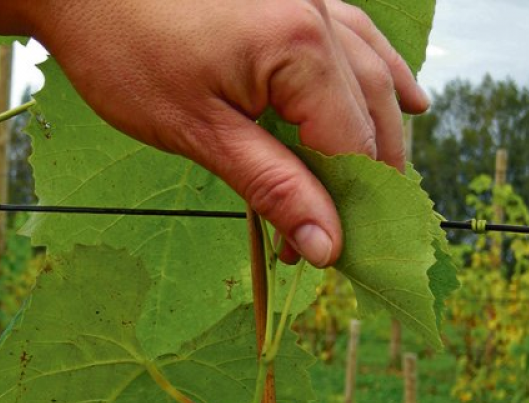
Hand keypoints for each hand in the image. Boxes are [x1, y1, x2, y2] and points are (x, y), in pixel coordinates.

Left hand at [0, 0, 428, 266]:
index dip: (346, 208)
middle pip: (371, 111)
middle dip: (364, 179)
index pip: (351, 147)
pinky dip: (376, 74)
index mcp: (301, 48)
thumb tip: (325, 246)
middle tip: (349, 230)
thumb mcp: (199, 133)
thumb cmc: (126, 51)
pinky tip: (402, 94)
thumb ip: (271, 188)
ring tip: (386, 184)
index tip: (325, 254)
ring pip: (372, 73)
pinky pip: (355, 37)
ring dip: (381, 132)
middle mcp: (320, 15)